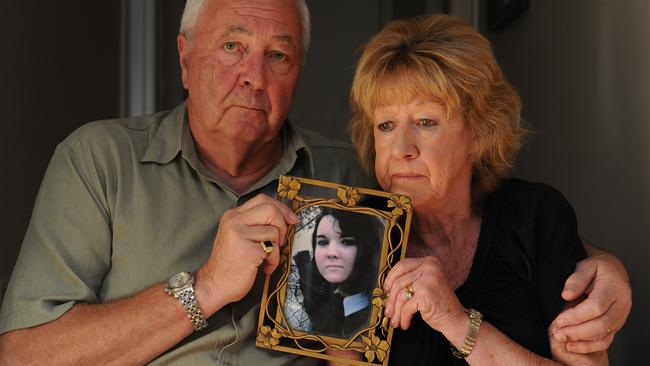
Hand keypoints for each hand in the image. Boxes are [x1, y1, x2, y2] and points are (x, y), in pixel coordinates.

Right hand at [196, 194, 296, 312]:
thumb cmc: (230, 263)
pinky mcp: (247, 250)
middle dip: (282, 225)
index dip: (280, 207)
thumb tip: (285, 217)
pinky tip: (264, 267)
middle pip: (270, 209)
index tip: (290, 219)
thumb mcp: (239, 235)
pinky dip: (274, 260)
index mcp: (233, 216)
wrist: (214, 284)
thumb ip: (255, 223)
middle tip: (279, 240)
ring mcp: (239, 234)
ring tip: (267, 258)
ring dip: (277, 248)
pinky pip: (273, 249)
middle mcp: (234, 221)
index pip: (262, 199)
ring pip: (274, 230)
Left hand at [383, 256, 464, 331]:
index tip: (386, 290)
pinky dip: (403, 318)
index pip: (402, 265)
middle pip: (399, 282)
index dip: (390, 278)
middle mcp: (429, 268)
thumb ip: (410, 279)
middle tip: (388, 311)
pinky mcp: (426, 294)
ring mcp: (428, 280)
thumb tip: (387, 285)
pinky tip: (405, 323)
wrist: (455, 319)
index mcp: (429, 262)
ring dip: (396, 311)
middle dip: (390, 299)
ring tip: (395, 320)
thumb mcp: (425, 284)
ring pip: (400, 296)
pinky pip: (406, 307)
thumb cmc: (438, 303)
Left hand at [550, 252, 630, 352]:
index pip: (596, 307)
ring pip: (604, 335)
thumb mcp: (585, 266)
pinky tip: (573, 345)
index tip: (559, 320)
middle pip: (601, 324)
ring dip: (581, 341)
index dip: (576, 316)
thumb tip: (567, 295)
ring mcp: (621, 317)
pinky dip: (589, 346)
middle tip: (557, 333)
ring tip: (561, 339)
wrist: (613, 271)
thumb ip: (575, 279)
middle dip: (577, 332)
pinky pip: (606, 341)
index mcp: (615, 287)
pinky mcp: (616, 325)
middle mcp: (622, 304)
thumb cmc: (597, 268)